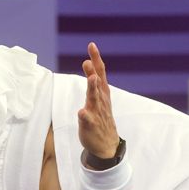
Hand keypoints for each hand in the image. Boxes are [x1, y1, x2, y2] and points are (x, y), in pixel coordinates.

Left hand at [78, 42, 120, 167]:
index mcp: (102, 93)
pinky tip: (81, 112)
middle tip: (88, 60)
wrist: (107, 144)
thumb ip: (94, 80)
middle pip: (97, 84)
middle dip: (93, 72)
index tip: (91, 45)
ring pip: (94, 99)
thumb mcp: (98, 96)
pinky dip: (85, 115)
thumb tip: (88, 62)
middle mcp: (101, 100)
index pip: (100, 72)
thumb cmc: (100, 117)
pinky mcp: (91, 125)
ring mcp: (97, 112)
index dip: (96, 59)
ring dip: (93, 89)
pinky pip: (88, 120)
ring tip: (91, 79)